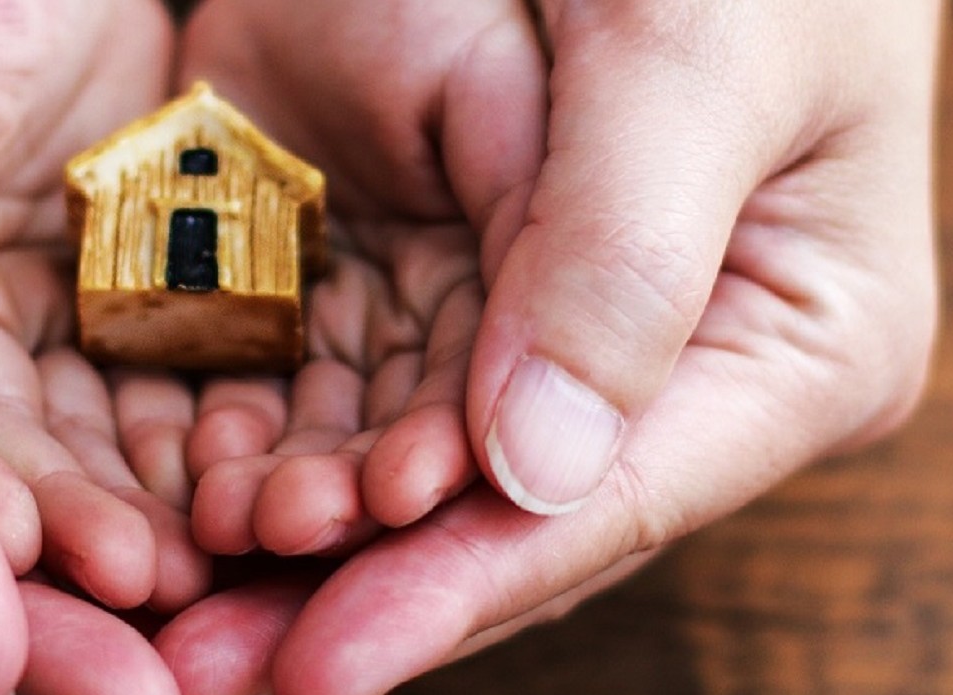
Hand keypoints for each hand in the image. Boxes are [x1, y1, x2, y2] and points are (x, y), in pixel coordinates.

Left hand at [155, 0, 940, 691]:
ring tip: (165, 606)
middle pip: (493, 514)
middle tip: (197, 673)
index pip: (603, 501)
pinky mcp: (448, 264)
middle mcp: (664, 364)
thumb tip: (527, 468)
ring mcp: (544, 321)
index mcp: (787, 343)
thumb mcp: (698, 57)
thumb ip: (620, 257)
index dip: (453, 590)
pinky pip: (349, 368)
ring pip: (405, 459)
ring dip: (284, 535)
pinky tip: (170, 483)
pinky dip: (264, 427)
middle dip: (343, 594)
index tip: (320, 668)